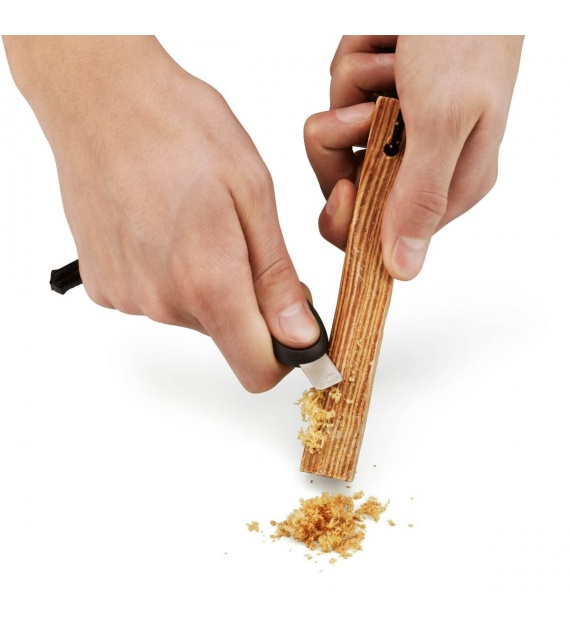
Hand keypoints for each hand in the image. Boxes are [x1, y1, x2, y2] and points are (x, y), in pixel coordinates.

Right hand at [3, 36, 319, 391]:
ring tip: (199, 223)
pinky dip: (170, 273)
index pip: (257, 370)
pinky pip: (157, 298)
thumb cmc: (180, 127)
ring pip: (192, 315)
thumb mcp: (252, 194)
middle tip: (242, 240)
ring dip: (207, 282)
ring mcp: (128, 296)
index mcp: (208, 281)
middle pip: (228, 337)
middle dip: (247, 302)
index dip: (285, 356)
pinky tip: (165, 227)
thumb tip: (299, 334)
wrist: (100, 95)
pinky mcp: (104, 284)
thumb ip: (275, 277)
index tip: (296, 327)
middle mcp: (163, 301)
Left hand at [304, 35, 523, 279]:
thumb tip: (404, 268)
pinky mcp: (373, 90)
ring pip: (335, 135)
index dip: (353, 220)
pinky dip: (355, 62)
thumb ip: (420, 197)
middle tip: (376, 111)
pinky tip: (388, 43)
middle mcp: (417, 160)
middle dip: (349, 142)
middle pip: (347, 184)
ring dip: (354, 93)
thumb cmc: (469, 37)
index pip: (382, 233)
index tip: (347, 188)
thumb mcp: (446, 121)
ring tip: (396, 64)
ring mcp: (392, 124)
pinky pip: (337, 92)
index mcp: (447, 184)